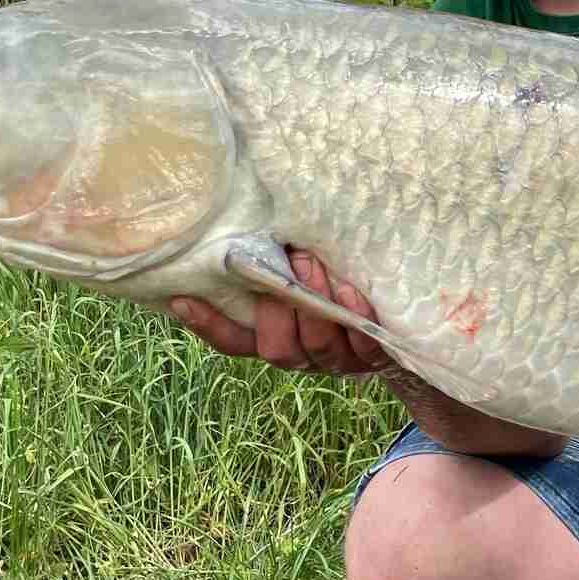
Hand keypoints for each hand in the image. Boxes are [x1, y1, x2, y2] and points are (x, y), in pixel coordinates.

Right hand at [169, 248, 394, 377]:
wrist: (394, 319)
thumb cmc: (334, 283)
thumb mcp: (299, 274)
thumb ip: (271, 262)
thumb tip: (240, 219)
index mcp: (276, 339)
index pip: (234, 343)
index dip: (209, 326)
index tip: (184, 299)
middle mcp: (302, 355)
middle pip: (276, 349)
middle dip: (277, 309)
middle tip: (285, 263)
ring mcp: (337, 360)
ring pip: (318, 346)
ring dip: (314, 304)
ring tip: (314, 264)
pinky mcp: (373, 358)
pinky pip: (362, 347)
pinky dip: (355, 318)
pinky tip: (351, 293)